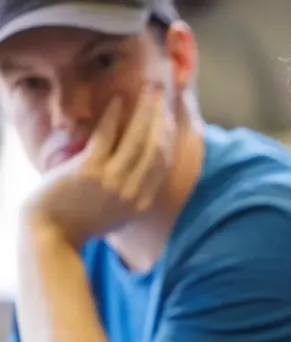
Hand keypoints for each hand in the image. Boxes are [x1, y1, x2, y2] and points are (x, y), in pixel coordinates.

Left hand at [22, 83, 171, 245]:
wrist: (50, 233)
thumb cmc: (81, 220)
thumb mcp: (119, 214)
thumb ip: (135, 191)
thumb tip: (147, 167)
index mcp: (142, 202)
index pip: (164, 162)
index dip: (170, 135)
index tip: (170, 114)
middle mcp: (132, 192)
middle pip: (155, 148)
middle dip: (162, 117)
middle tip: (163, 93)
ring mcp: (111, 182)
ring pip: (136, 140)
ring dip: (144, 112)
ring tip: (148, 90)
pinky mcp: (88, 172)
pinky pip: (106, 138)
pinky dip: (113, 117)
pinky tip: (118, 100)